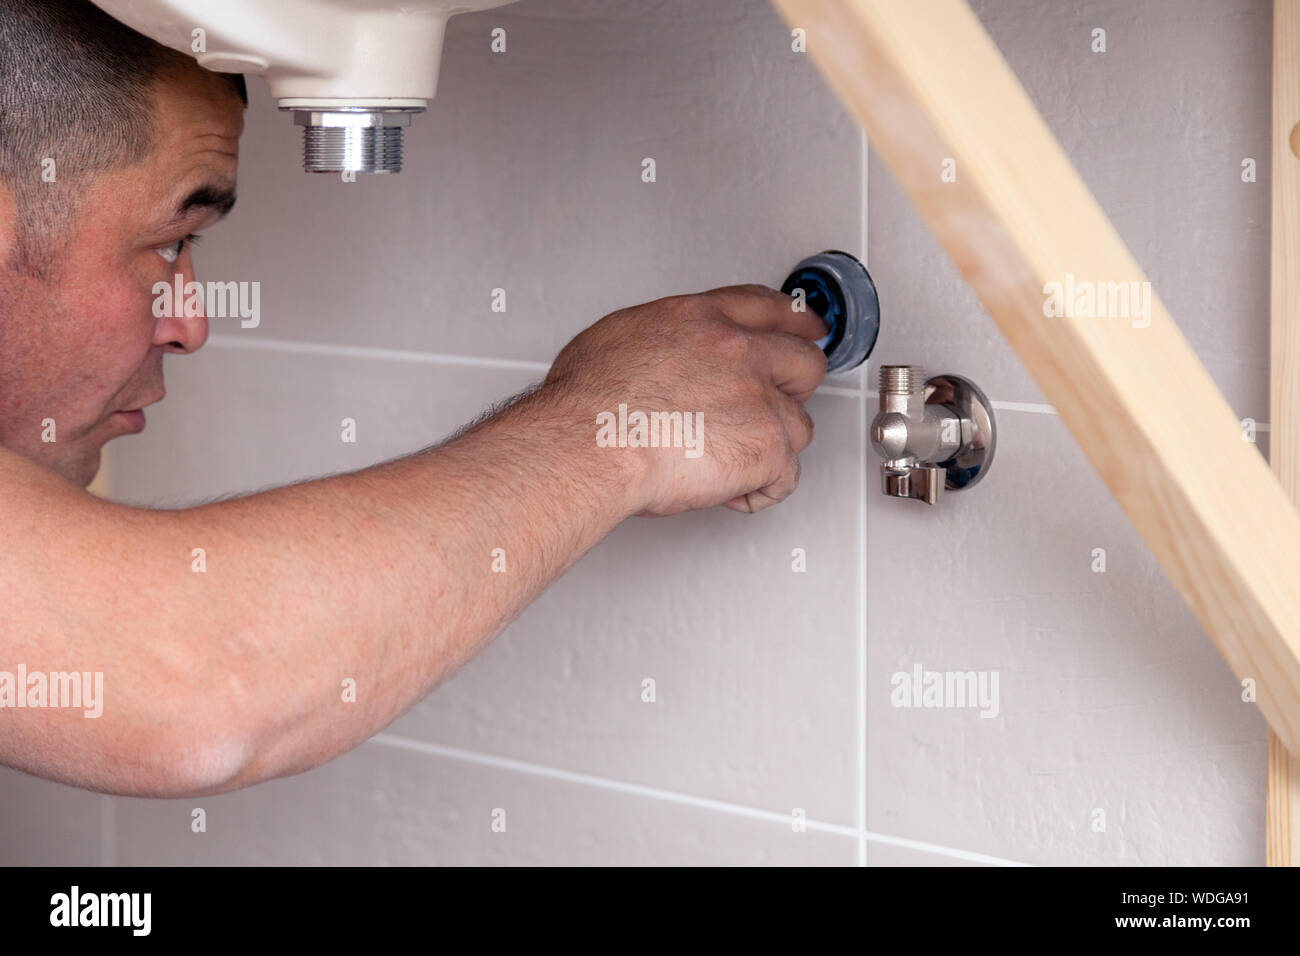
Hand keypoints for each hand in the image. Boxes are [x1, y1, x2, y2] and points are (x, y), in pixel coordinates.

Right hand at [542, 283, 828, 515]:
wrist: (589, 444)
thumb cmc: (587, 403)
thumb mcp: (618, 337)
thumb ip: (663, 339)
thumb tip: (664, 354)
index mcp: (702, 320)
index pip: (768, 308)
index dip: (795, 323)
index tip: (805, 330)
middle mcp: (738, 351)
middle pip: (804, 362)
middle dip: (793, 389)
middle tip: (771, 410)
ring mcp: (758, 400)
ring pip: (798, 426)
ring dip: (771, 448)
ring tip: (730, 462)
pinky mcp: (766, 448)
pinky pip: (786, 477)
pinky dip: (760, 491)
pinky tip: (731, 492)